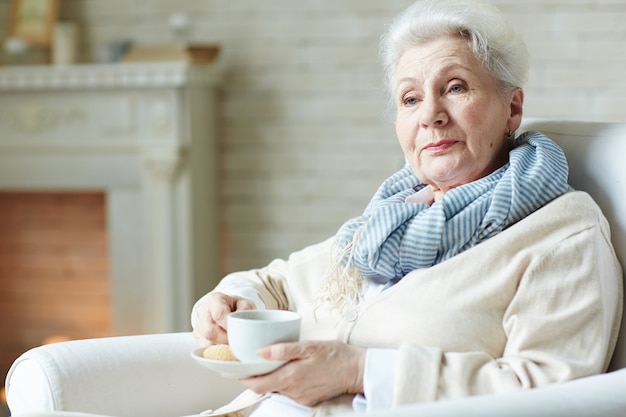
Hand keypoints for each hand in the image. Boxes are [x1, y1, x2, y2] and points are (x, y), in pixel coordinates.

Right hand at [192, 292, 255, 345]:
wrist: (226, 309)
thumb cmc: (236, 307)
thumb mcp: (244, 303)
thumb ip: (245, 310)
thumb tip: (242, 323)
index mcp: (214, 300)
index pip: (219, 315)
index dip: (228, 326)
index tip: (237, 330)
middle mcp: (202, 312)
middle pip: (210, 331)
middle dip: (225, 339)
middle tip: (236, 340)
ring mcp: (198, 325)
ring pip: (208, 342)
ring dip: (222, 346)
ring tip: (232, 342)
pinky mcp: (197, 336)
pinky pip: (206, 347)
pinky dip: (218, 350)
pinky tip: (226, 345)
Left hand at [240, 341, 365, 406]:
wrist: (356, 370)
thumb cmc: (334, 355)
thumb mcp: (308, 346)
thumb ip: (282, 350)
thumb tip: (260, 352)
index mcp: (290, 377)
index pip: (257, 385)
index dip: (246, 378)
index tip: (242, 369)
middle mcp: (293, 391)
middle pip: (266, 388)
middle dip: (259, 377)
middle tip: (258, 362)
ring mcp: (301, 398)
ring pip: (279, 389)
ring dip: (275, 378)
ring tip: (279, 363)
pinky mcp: (309, 401)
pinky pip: (292, 392)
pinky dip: (289, 383)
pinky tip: (296, 371)